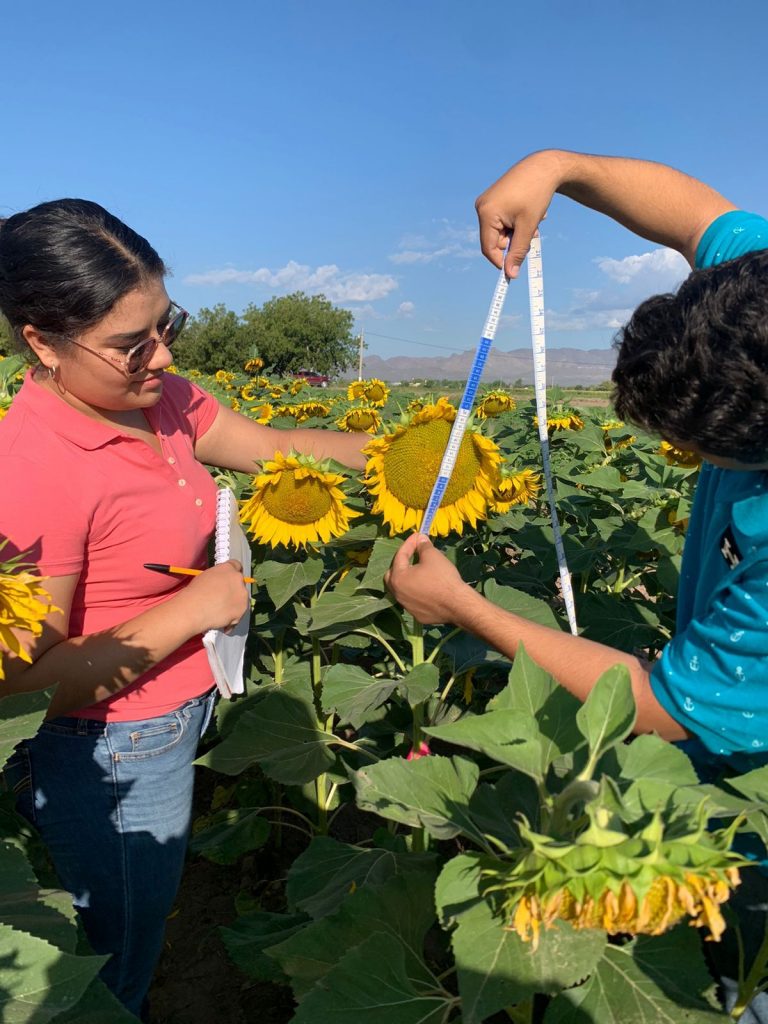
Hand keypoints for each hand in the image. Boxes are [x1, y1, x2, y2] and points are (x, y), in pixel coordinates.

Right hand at [177, 560, 248, 633]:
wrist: (194, 609)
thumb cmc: (195, 592)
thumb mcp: (206, 576)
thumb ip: (218, 577)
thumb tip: (220, 583)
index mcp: (228, 568)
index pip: (236, 565)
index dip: (232, 574)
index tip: (229, 580)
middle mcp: (238, 579)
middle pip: (240, 584)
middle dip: (234, 590)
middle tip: (223, 599)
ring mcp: (243, 595)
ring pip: (241, 599)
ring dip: (234, 605)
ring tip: (220, 612)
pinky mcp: (243, 609)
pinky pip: (239, 614)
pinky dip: (232, 618)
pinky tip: (221, 621)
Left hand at [384, 534, 470, 624]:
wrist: (457, 604)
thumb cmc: (442, 578)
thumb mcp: (433, 556)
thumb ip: (423, 546)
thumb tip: (420, 539)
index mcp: (398, 578)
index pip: (400, 556)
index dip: (409, 543)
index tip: (418, 536)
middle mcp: (397, 594)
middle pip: (392, 575)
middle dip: (400, 563)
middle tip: (412, 555)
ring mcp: (406, 606)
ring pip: (402, 590)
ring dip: (408, 580)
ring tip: (419, 572)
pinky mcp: (417, 615)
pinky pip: (413, 601)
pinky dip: (416, 593)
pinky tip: (427, 589)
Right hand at [475, 150, 562, 278]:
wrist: (545, 166)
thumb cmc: (536, 195)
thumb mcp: (528, 227)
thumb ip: (518, 252)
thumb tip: (511, 274)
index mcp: (486, 213)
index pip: (488, 248)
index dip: (501, 261)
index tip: (515, 270)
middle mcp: (482, 206)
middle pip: (494, 239)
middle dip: (513, 241)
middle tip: (532, 234)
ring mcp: (487, 201)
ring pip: (500, 230)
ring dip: (517, 231)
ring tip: (534, 220)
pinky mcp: (494, 198)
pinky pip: (501, 220)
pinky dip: (515, 222)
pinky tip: (528, 212)